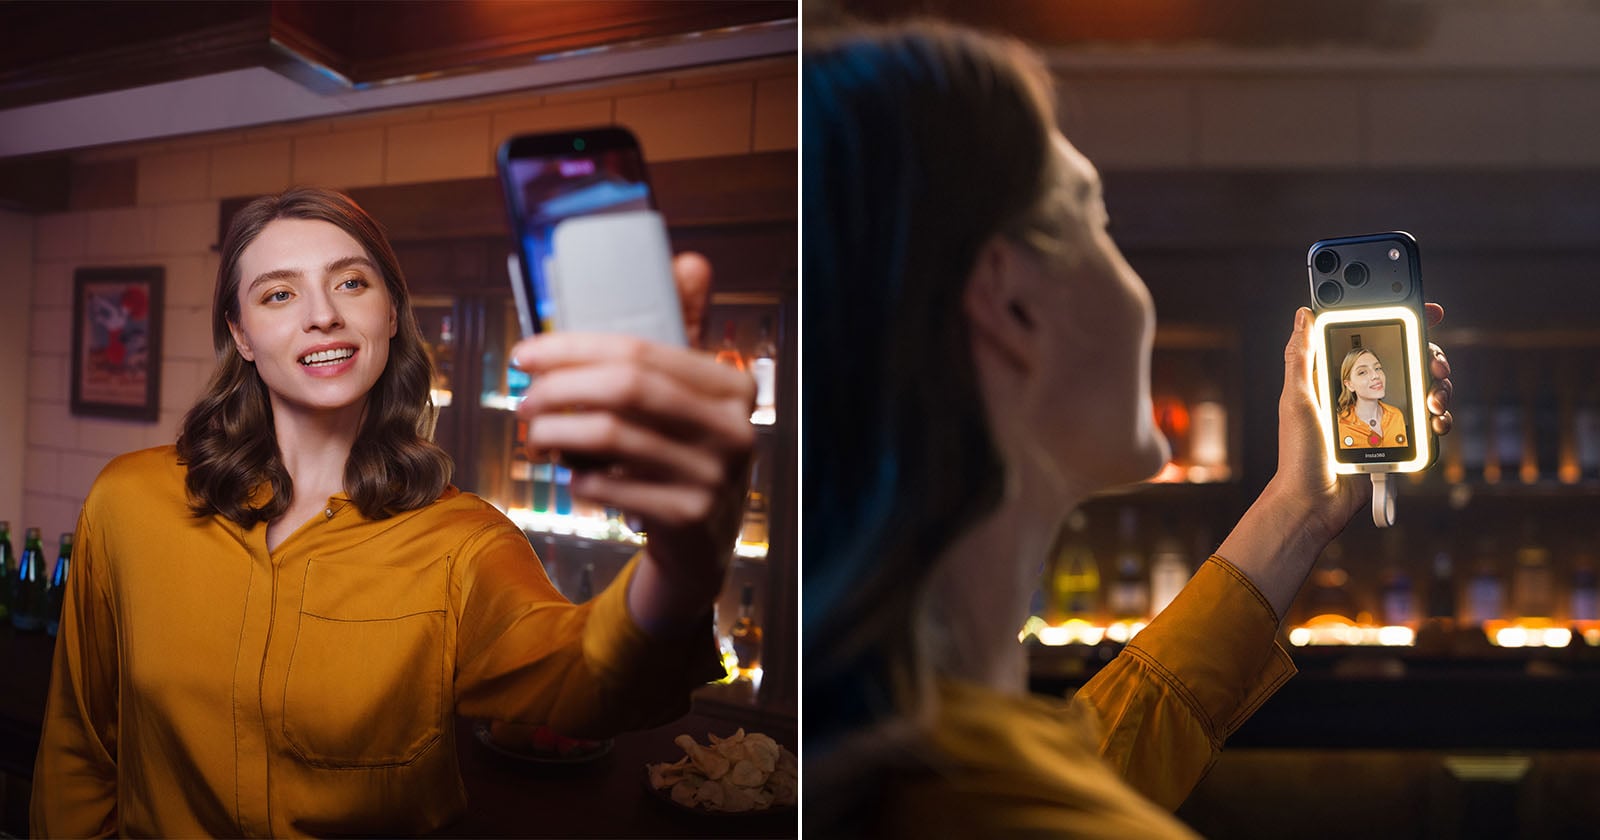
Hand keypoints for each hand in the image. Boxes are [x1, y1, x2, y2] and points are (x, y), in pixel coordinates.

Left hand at [511, 253, 755, 630]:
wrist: (701, 542)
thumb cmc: (683, 451)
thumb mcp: (690, 392)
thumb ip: (685, 329)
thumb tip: (691, 262)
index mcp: (733, 386)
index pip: (641, 350)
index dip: (574, 347)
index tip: (527, 353)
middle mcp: (734, 429)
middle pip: (625, 388)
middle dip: (560, 386)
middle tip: (524, 395)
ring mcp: (715, 477)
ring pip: (611, 437)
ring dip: (556, 430)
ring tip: (533, 430)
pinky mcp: (689, 518)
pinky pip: (609, 486)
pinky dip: (576, 476)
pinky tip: (569, 472)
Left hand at [1276, 303, 1453, 542]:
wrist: (1315, 501)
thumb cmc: (1299, 453)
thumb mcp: (1297, 399)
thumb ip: (1301, 357)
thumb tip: (1304, 314)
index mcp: (1343, 378)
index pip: (1376, 340)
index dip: (1402, 322)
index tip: (1425, 310)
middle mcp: (1368, 392)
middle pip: (1411, 360)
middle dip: (1431, 355)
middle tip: (1434, 363)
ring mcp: (1386, 415)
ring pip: (1427, 388)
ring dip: (1440, 387)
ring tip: (1435, 399)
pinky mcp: (1400, 439)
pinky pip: (1430, 423)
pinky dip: (1440, 418)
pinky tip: (1437, 421)